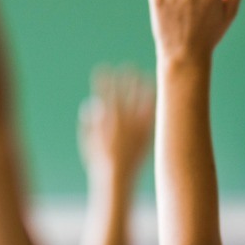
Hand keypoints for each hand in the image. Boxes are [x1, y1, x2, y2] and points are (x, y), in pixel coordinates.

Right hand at [79, 65, 154, 182]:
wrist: (117, 179)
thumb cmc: (100, 162)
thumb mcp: (88, 142)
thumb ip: (88, 123)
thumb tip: (92, 105)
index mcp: (106, 123)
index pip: (104, 96)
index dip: (104, 81)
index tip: (103, 68)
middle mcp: (122, 124)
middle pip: (124, 96)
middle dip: (126, 80)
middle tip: (129, 66)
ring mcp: (136, 129)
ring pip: (140, 104)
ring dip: (142, 88)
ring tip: (147, 75)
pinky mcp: (146, 136)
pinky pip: (151, 116)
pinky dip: (153, 104)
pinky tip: (156, 95)